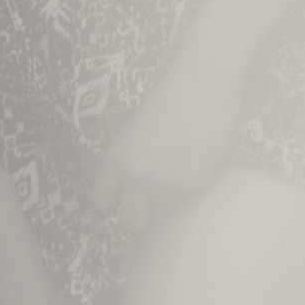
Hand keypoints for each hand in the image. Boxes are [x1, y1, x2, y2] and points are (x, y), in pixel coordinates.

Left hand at [91, 43, 245, 235]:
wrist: (203, 83)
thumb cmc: (170, 93)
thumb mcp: (136, 125)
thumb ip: (130, 155)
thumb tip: (130, 181)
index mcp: (117, 155)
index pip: (101, 198)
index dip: (112, 199)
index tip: (120, 197)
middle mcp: (136, 175)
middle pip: (130, 221)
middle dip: (138, 214)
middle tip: (148, 200)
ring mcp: (164, 184)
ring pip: (159, 216)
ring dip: (164, 203)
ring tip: (175, 174)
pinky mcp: (190, 187)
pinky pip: (183, 200)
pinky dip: (185, 189)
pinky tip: (193, 164)